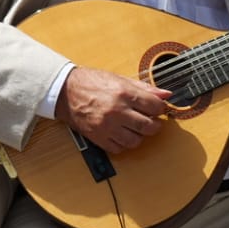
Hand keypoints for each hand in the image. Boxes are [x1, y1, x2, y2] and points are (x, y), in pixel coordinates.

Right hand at [57, 66, 171, 153]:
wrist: (63, 90)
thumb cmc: (89, 82)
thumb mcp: (118, 79)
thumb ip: (144, 88)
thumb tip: (165, 94)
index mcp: (123, 93)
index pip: (156, 107)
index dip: (160, 108)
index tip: (156, 109)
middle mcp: (117, 111)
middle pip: (149, 126)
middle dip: (154, 124)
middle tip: (149, 120)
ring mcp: (107, 126)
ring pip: (136, 141)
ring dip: (138, 135)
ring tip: (133, 127)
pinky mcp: (97, 137)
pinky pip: (119, 148)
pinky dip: (122, 143)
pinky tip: (120, 133)